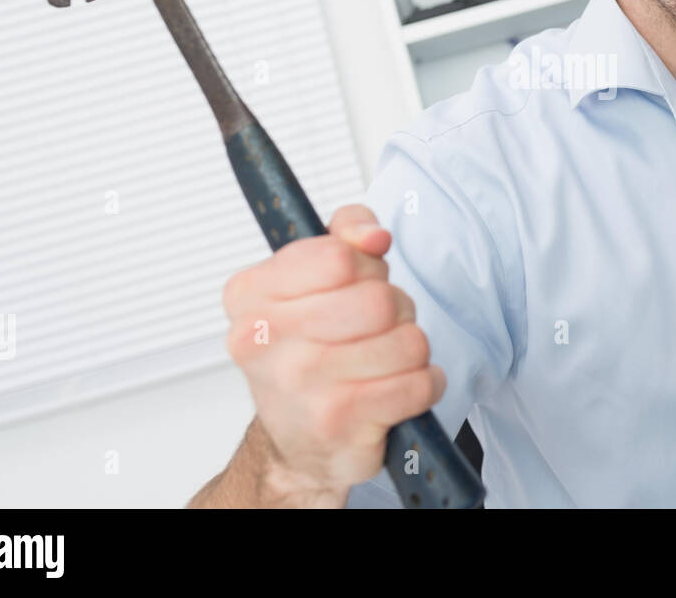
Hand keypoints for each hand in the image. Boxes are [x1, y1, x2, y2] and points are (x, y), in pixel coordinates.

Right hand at [222, 204, 445, 503]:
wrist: (297, 440)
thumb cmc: (308, 352)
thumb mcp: (311, 281)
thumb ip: (344, 236)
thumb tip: (373, 235)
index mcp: (250, 294)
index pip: (340, 256)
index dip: (366, 267)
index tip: (355, 284)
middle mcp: (264, 339)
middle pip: (379, 300)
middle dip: (396, 310)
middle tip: (377, 330)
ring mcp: (300, 383)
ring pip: (407, 340)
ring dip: (411, 350)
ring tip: (385, 362)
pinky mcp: (339, 422)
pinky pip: (419, 384)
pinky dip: (425, 384)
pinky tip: (400, 389)